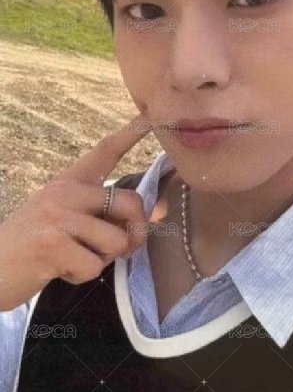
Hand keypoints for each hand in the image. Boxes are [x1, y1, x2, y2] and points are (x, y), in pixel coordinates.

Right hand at [0, 114, 152, 310]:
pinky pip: (94, 266)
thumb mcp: (67, 219)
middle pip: (130, 203)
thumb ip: (106, 214)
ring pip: (117, 241)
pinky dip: (82, 276)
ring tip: (74, 257)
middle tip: (121, 249)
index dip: (131, 133)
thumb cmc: (34, 244)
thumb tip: (159, 211)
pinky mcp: (52, 244)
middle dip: (136, 233)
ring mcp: (57, 215)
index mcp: (69, 181)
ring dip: (102, 259)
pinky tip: (59, 270)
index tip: (150, 115)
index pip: (106, 151)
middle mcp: (65, 191)